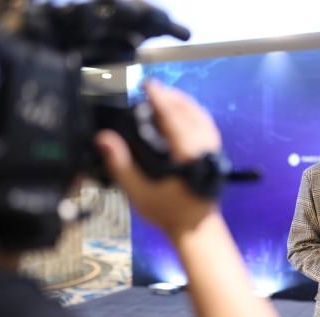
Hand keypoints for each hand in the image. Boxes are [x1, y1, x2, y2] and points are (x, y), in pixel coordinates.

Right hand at [95, 80, 220, 233]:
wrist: (196, 227)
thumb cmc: (167, 211)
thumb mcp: (139, 191)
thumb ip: (121, 164)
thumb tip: (103, 138)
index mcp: (187, 153)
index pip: (173, 117)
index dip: (160, 98)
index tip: (148, 85)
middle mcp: (204, 146)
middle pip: (189, 112)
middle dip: (171, 96)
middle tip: (152, 88)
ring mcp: (213, 149)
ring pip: (201, 116)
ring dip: (183, 102)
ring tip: (166, 96)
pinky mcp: (216, 153)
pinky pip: (207, 124)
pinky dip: (194, 113)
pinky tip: (183, 112)